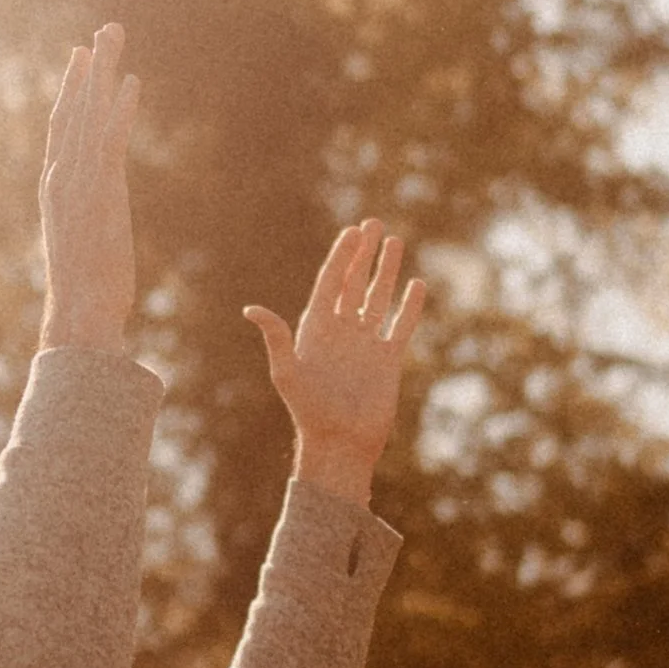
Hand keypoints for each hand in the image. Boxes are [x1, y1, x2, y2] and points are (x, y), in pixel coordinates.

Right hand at [39, 25, 138, 351]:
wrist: (79, 315)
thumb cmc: (84, 294)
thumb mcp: (82, 249)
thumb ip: (85, 225)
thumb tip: (94, 225)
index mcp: (55, 188)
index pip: (62, 128)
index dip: (72, 90)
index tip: (80, 58)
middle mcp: (62, 177)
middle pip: (75, 110)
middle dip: (89, 68)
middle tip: (103, 30)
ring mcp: (79, 183)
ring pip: (90, 115)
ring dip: (104, 73)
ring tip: (113, 37)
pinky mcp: (102, 192)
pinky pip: (110, 139)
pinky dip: (119, 108)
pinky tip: (131, 81)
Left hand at [244, 221, 424, 506]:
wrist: (340, 443)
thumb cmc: (309, 411)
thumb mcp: (288, 372)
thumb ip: (276, 338)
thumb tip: (252, 309)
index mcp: (316, 329)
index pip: (331, 283)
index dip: (342, 257)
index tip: (353, 232)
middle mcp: (341, 331)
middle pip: (353, 283)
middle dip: (364, 254)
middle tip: (374, 224)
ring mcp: (365, 343)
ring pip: (377, 298)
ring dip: (386, 271)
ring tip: (395, 242)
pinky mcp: (387, 359)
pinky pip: (400, 325)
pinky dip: (409, 306)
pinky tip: (416, 285)